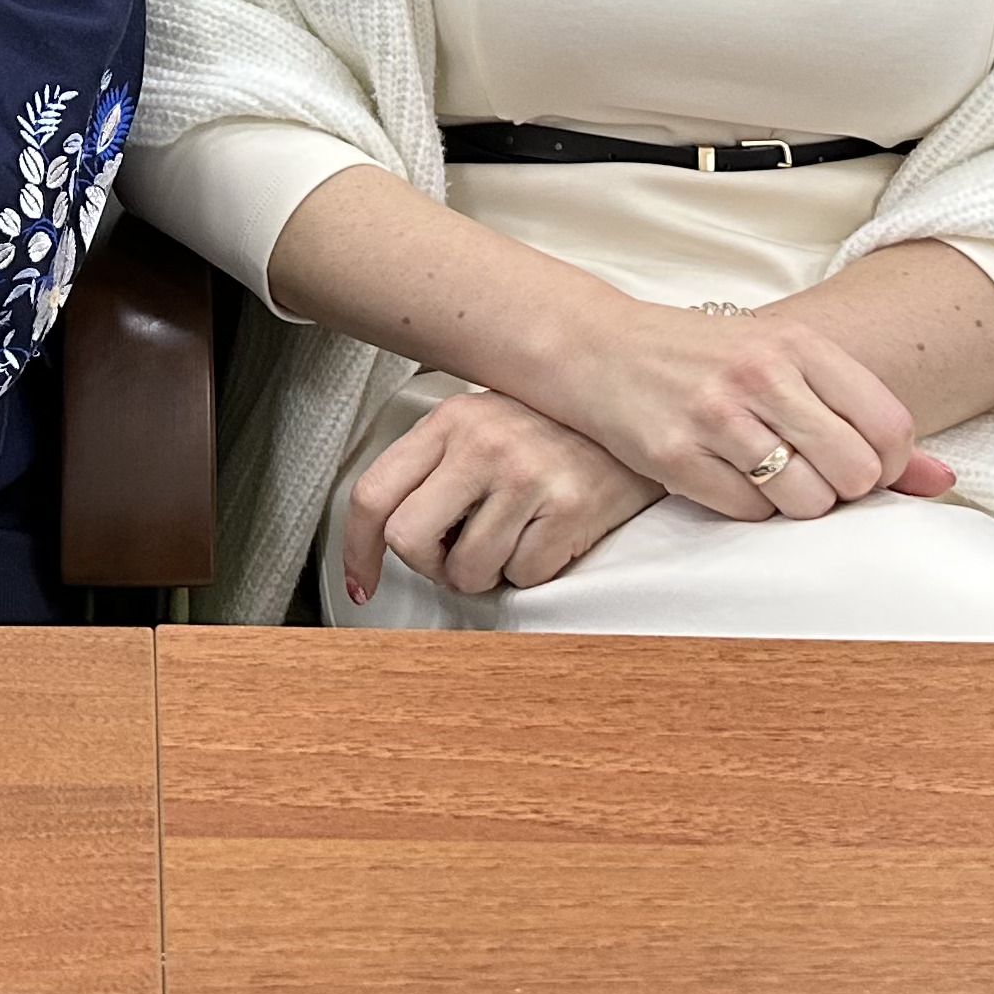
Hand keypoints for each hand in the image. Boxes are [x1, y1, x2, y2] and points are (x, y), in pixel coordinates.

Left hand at [339, 390, 663, 603]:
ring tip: (513, 539)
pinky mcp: (568, 507)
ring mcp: (526, 474)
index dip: (358, 549)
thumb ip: (434, 466)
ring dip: (487, 572)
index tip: (363, 580)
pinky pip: (523, 576)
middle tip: (457, 555)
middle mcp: (481, 443)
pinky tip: (548, 534)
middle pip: (408, 539)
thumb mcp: (481, 425)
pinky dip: (533, 570)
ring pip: (466, 570)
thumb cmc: (552, 429)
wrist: (635, 412)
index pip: (373, 493)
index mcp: (449, 421)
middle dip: (430, 564)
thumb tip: (385, 532)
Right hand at [570, 301, 957, 523]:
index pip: (889, 427)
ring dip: (796, 502)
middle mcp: (760, 375)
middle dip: (844, 490)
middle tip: (813, 473)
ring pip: (806, 501)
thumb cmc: (703, 357)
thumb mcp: (785, 362)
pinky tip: (727, 475)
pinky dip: (748, 507)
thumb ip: (863, 416)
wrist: (597, 347)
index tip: (858, 462)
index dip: (887, 464)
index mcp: (797, 344)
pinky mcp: (675, 454)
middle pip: (855, 472)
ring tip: (767, 474)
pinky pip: (749, 512)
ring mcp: (715, 415)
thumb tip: (943, 481)